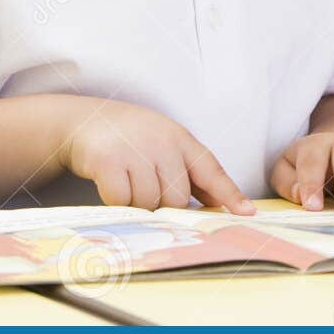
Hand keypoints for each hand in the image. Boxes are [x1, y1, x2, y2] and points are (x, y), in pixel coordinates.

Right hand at [59, 98, 253, 213]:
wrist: (87, 119)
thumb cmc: (133, 138)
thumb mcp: (167, 144)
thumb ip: (191, 172)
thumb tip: (220, 204)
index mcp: (181, 140)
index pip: (211, 170)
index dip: (229, 194)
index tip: (246, 213)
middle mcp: (162, 143)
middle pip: (178, 198)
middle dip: (165, 205)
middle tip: (148, 189)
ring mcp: (135, 150)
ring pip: (149, 202)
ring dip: (138, 203)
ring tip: (128, 182)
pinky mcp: (108, 161)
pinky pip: (121, 201)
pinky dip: (116, 201)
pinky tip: (112, 183)